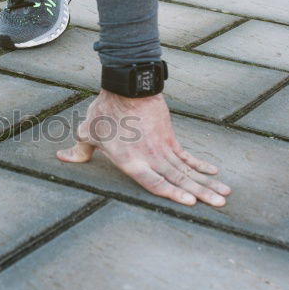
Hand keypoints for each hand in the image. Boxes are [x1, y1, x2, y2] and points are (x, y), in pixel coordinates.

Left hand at [58, 90, 230, 206]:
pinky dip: (201, 165)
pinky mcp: (170, 137)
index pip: (154, 183)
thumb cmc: (105, 111)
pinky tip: (215, 173)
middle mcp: (150, 157)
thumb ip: (79, 151)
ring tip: (226, 193)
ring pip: (188, 169)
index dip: (172, 194)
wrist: (127, 86)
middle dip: (202, 192)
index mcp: (130, 161)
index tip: (190, 202)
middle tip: (221, 203)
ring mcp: (162, 148)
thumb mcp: (87, 133)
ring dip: (208, 182)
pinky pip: (188, 156)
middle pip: (179, 178)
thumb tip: (62, 158)